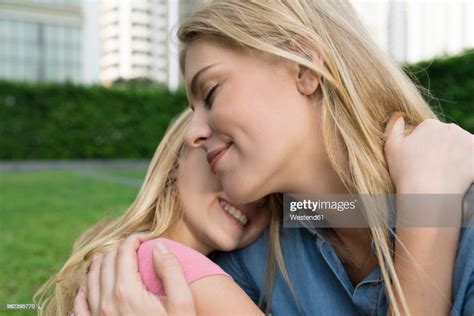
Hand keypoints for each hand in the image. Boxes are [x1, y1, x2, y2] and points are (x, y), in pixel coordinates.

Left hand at [72, 233, 195, 315]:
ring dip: (101, 263)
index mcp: (127, 292)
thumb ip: (171, 271)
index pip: (124, 251)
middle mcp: (106, 302)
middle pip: (106, 261)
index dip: (135, 239)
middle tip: (134, 247)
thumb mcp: (182, 304)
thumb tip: (158, 247)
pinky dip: (85, 288)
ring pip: (90, 278)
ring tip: (113, 257)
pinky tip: (93, 286)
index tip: (147, 238)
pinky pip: (79, 303)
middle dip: (120, 248)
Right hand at [384, 113, 472, 193]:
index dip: (426, 147)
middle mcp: (450, 127)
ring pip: (462, 145)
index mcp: (429, 124)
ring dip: (458, 155)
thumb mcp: (391, 149)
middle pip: (448, 136)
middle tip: (435, 169)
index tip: (422, 162)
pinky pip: (473, 156)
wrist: (427, 195)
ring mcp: (467, 139)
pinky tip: (459, 174)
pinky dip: (469, 163)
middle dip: (443, 148)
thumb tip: (400, 116)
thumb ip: (394, 128)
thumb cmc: (406, 173)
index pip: (431, 132)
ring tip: (447, 173)